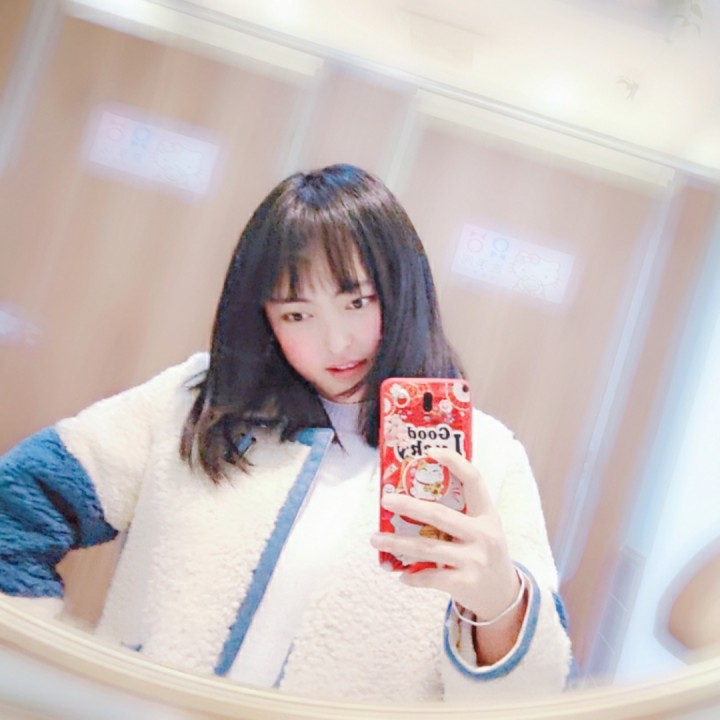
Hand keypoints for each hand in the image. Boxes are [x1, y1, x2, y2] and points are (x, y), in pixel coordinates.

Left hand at [371, 447, 520, 621]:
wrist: (502, 594)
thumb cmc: (483, 551)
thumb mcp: (482, 526)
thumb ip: (459, 512)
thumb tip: (413, 492)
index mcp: (487, 514)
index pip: (473, 479)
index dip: (454, 462)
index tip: (429, 451)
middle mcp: (483, 534)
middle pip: (439, 515)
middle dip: (408, 506)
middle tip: (386, 500)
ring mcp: (475, 560)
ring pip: (427, 548)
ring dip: (397, 543)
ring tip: (375, 539)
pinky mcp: (465, 583)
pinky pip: (430, 577)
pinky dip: (411, 576)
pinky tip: (399, 574)